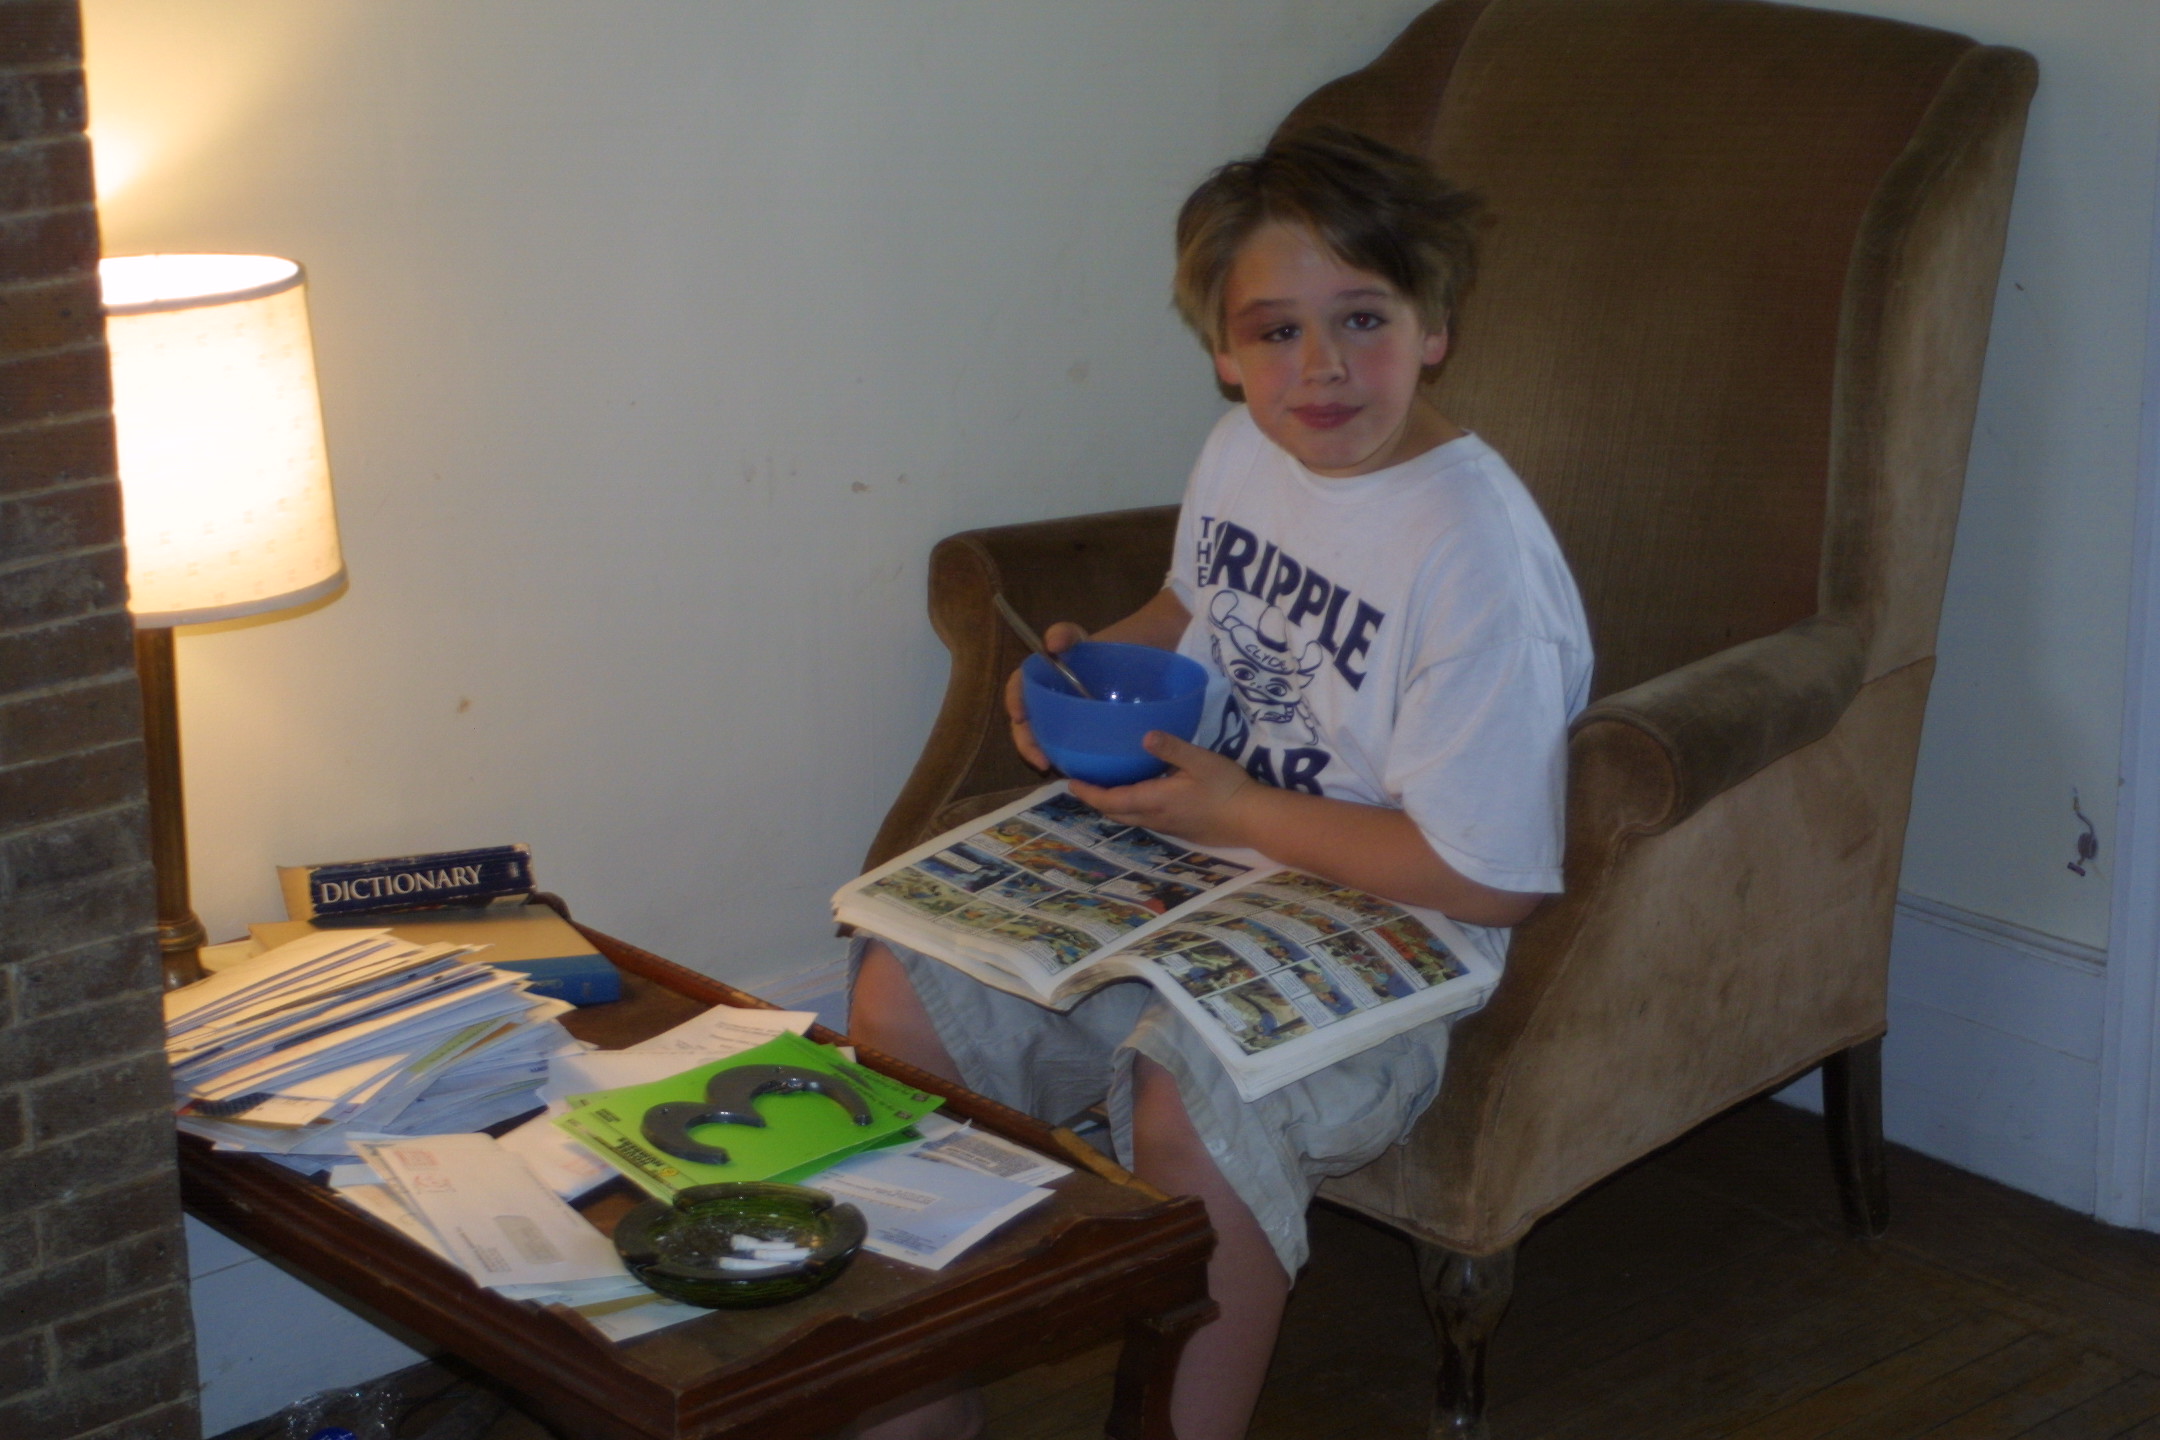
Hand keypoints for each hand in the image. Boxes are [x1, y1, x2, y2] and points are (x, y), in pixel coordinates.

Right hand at [1005, 620, 1088, 770]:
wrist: (1123, 666)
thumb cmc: (1094, 652)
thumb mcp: (1078, 638)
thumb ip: (1064, 633)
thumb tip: (1052, 643)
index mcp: (1036, 680)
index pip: (1016, 690)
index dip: (1013, 702)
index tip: (1018, 717)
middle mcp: (1041, 703)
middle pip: (1025, 726)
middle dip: (1027, 745)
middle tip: (1041, 760)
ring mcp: (1056, 721)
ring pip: (1042, 741)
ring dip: (1043, 756)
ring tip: (1055, 768)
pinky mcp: (1072, 735)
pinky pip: (1062, 748)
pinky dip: (1064, 759)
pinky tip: (1075, 768)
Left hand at [1068, 732, 1263, 847]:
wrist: (1252, 819)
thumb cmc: (1226, 787)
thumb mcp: (1200, 760)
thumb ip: (1171, 747)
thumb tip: (1144, 734)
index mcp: (1154, 800)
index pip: (1110, 800)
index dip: (1088, 793)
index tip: (1070, 782)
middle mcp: (1155, 818)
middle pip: (1115, 813)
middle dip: (1096, 800)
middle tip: (1083, 784)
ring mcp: (1167, 827)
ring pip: (1130, 819)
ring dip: (1113, 806)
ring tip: (1106, 788)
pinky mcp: (1180, 830)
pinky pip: (1146, 820)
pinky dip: (1132, 809)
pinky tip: (1140, 795)